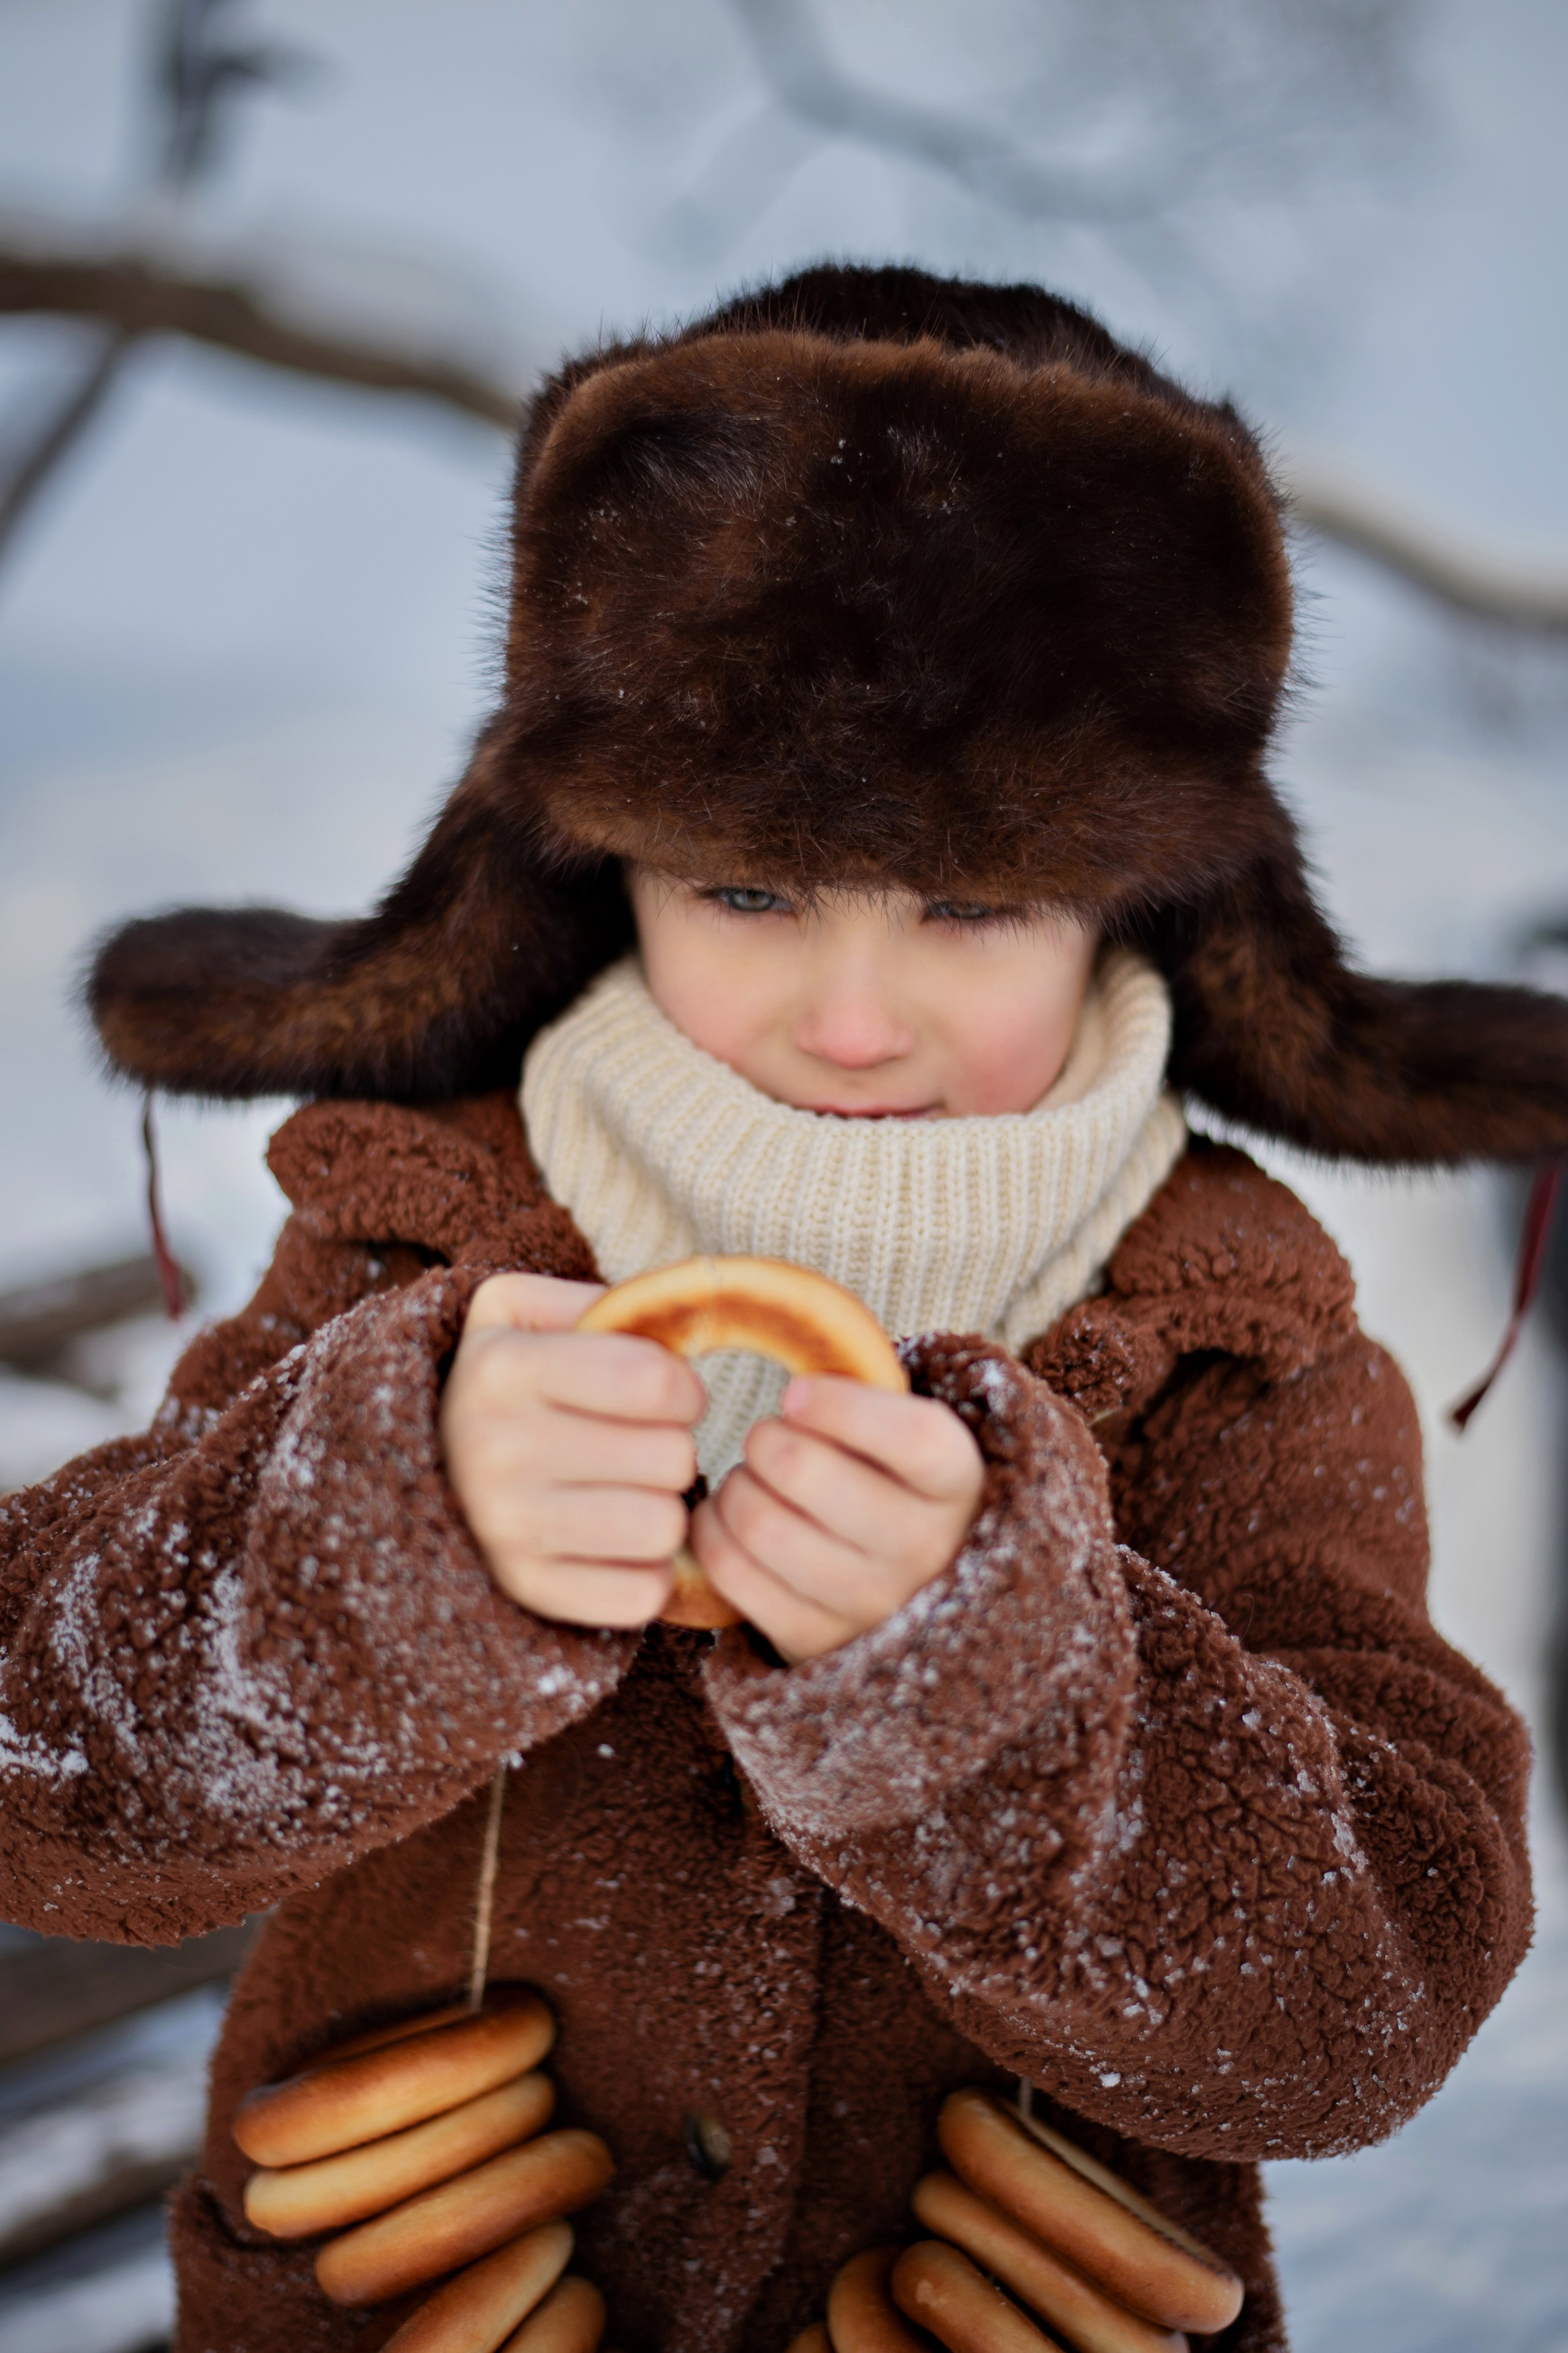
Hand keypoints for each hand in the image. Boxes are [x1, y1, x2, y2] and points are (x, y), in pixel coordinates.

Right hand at [440, 1272, 704, 1627]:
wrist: (423, 1465)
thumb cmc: (502, 1382)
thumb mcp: (521, 1311)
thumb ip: (597, 1301)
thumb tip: (675, 1320)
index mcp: (501, 1370)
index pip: (655, 1382)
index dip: (683, 1387)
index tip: (666, 1394)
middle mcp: (494, 1452)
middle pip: (672, 1458)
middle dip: (672, 1446)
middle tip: (638, 1445)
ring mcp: (505, 1531)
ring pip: (664, 1527)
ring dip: (663, 1507)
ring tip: (627, 1490)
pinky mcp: (525, 1591)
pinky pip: (643, 1593)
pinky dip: (646, 1569)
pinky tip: (616, 1542)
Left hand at [689, 1377, 984, 1663]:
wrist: (914, 1584)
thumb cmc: (895, 1481)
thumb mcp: (908, 1435)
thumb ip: (867, 1401)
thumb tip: (795, 1392)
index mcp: (959, 1483)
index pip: (910, 1436)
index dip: (839, 1406)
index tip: (796, 1393)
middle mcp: (926, 1550)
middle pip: (804, 1471)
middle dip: (766, 1440)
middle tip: (768, 1439)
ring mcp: (872, 1604)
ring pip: (759, 1524)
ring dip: (736, 1487)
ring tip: (752, 1480)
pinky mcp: (816, 1641)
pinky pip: (732, 1572)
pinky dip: (712, 1532)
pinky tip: (730, 1517)